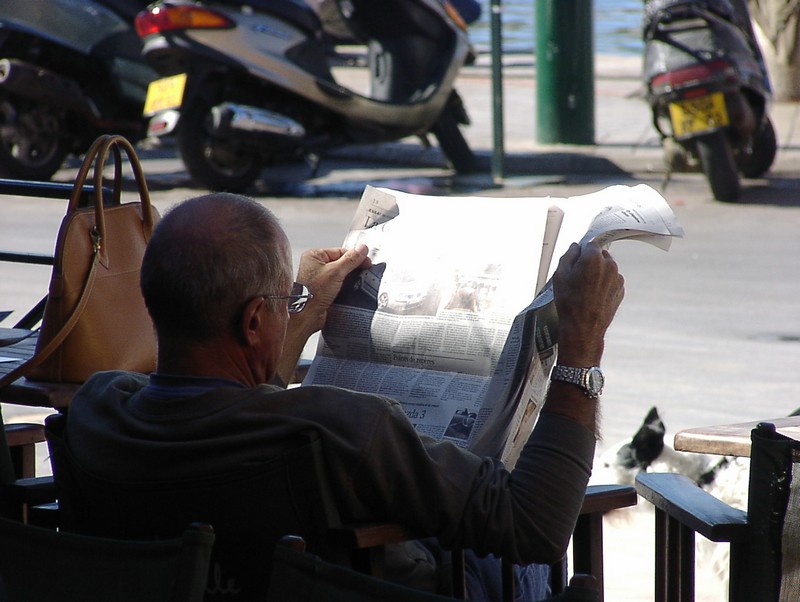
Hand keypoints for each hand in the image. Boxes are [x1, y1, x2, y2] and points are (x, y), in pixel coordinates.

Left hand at [275, 244, 370, 385]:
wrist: (307, 316)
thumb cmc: (312, 294)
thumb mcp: (336, 272)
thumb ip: (351, 259)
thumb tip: (362, 249)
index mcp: (314, 256)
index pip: (340, 250)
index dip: (354, 255)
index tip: (366, 260)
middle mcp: (314, 266)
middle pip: (341, 261)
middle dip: (352, 267)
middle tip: (363, 270)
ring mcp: (318, 279)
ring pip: (340, 274)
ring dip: (349, 278)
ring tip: (355, 281)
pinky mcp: (322, 290)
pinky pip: (338, 284)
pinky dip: (345, 286)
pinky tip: (349, 289)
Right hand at [552, 242, 624, 366]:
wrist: (583, 327)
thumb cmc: (569, 302)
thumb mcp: (560, 276)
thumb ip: (568, 256)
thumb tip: (574, 247)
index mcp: (593, 258)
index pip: (590, 245)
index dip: (581, 254)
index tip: (575, 263)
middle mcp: (609, 265)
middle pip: (601, 255)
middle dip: (591, 262)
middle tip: (579, 277)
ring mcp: (617, 278)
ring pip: (607, 268)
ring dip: (599, 273)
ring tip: (586, 290)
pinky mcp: (621, 290)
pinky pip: (612, 281)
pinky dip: (605, 284)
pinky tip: (594, 296)